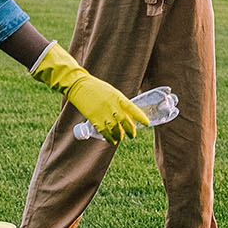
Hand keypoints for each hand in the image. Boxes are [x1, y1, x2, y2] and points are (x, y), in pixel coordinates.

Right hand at [30, 43, 148, 143]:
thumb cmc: (97, 88)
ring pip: (116, 130)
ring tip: (121, 138)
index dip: (141, 117)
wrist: (80, 86)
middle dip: (131, 131)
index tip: (147, 123)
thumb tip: (127, 114)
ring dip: (120, 136)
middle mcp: (112, 106)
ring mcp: (103, 114)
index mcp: (118, 98)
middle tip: (133, 135)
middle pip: (125, 122)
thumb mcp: (112, 92)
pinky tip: (112, 141)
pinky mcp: (94, 119)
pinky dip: (109, 138)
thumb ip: (120, 103)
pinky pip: (104, 132)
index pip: (133, 109)